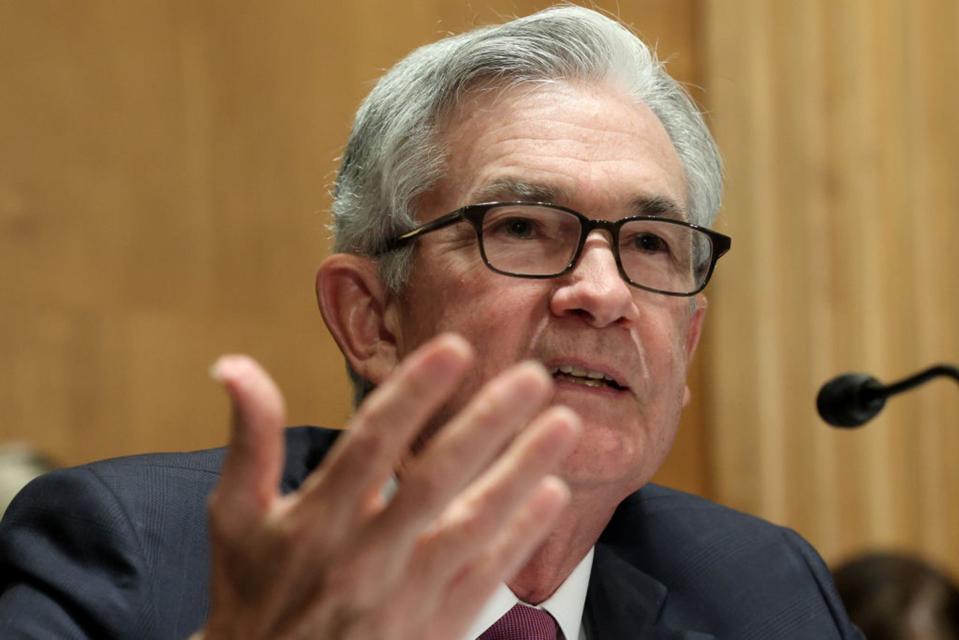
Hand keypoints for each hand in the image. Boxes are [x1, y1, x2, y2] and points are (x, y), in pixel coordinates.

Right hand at [201, 334, 580, 639]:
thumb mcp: (236, 517)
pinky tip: (551, 494)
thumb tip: (235, 366)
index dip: (414, 393)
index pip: (371, 443)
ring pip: (472, 525)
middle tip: (534, 376)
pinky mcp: (434, 627)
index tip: (455, 348)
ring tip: (563, 425)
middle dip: (488, 424)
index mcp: (316, 520)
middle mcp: (364, 556)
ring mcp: (403, 596)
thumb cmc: (254, 595)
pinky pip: (484, 577)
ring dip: (521, 472)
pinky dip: (520, 536)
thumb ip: (250, 439)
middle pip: (435, 479)